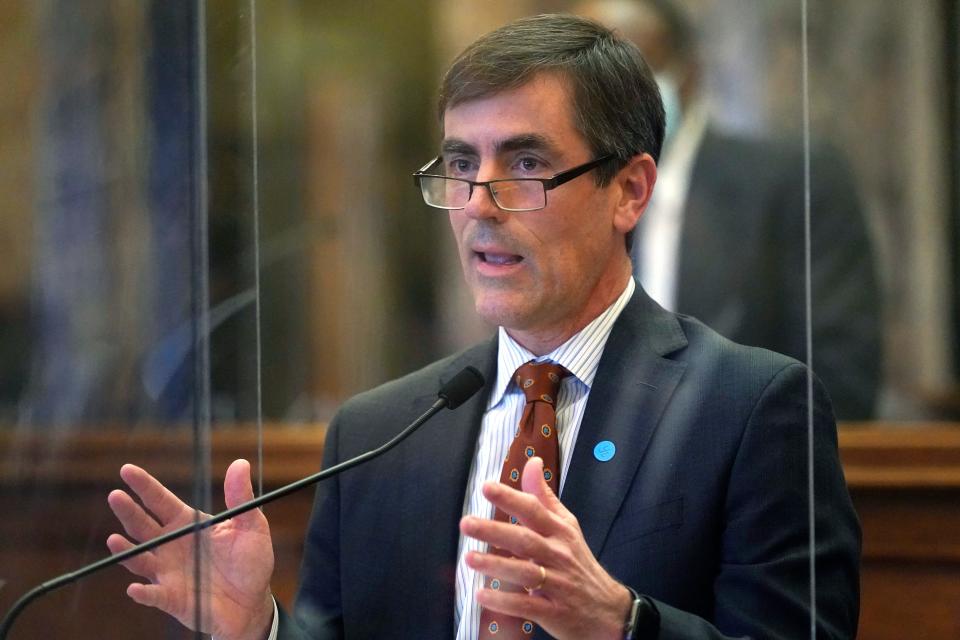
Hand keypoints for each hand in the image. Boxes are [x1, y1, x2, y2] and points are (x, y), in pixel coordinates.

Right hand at [106, 459, 274, 639]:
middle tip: (115, 496)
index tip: (127, 470)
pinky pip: (153, 595)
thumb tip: (239, 463)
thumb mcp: (251, 526)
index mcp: (189, 523)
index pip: (160, 501)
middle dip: (128, 511)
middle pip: (143, 526)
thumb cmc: (250, 561)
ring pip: (140, 559)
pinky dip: (143, 593)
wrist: (251, 602)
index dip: (144, 486)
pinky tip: (135, 589)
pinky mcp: (171, 598)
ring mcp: (168, 572)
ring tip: (114, 540)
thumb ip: (241, 497)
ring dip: (126, 551)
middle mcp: (172, 545)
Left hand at [460, 456, 632, 639]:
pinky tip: (482, 594)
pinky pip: (527, 605)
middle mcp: (559, 555)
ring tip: (469, 558)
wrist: (607, 610)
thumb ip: (544, 497)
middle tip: (467, 523)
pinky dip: (505, 600)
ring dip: (496, 565)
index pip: (534, 510)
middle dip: (495, 531)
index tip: (486, 487)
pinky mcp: (554, 612)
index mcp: (560, 532)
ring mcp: (558, 584)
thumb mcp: (567, 527)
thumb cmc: (578, 562)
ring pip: (526, 572)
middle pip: (526, 540)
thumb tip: (532, 462)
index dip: (511, 498)